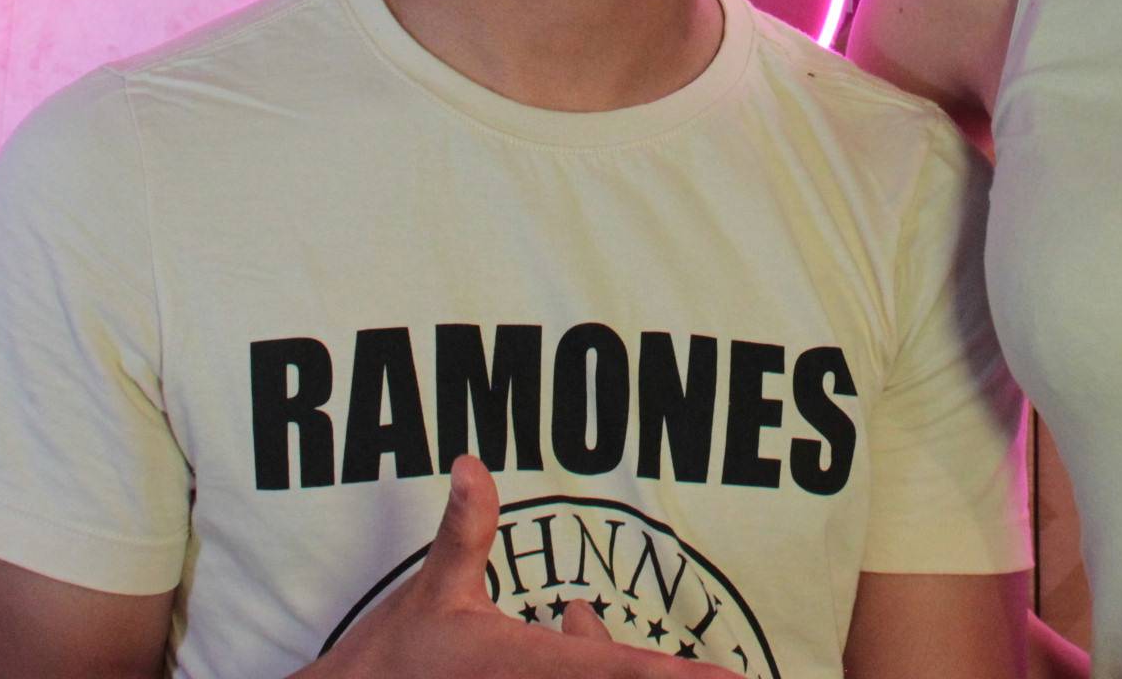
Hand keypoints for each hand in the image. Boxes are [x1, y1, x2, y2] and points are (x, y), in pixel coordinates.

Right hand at [307, 456, 731, 678]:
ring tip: (599, 627)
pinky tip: (571, 632)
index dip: (674, 675)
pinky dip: (582, 661)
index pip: (616, 670)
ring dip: (611, 657)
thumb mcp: (434, 590)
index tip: (725, 677)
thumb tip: (470, 464)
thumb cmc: (396, 659)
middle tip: (699, 661)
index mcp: (524, 665)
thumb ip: (465, 529)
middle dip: (662, 670)